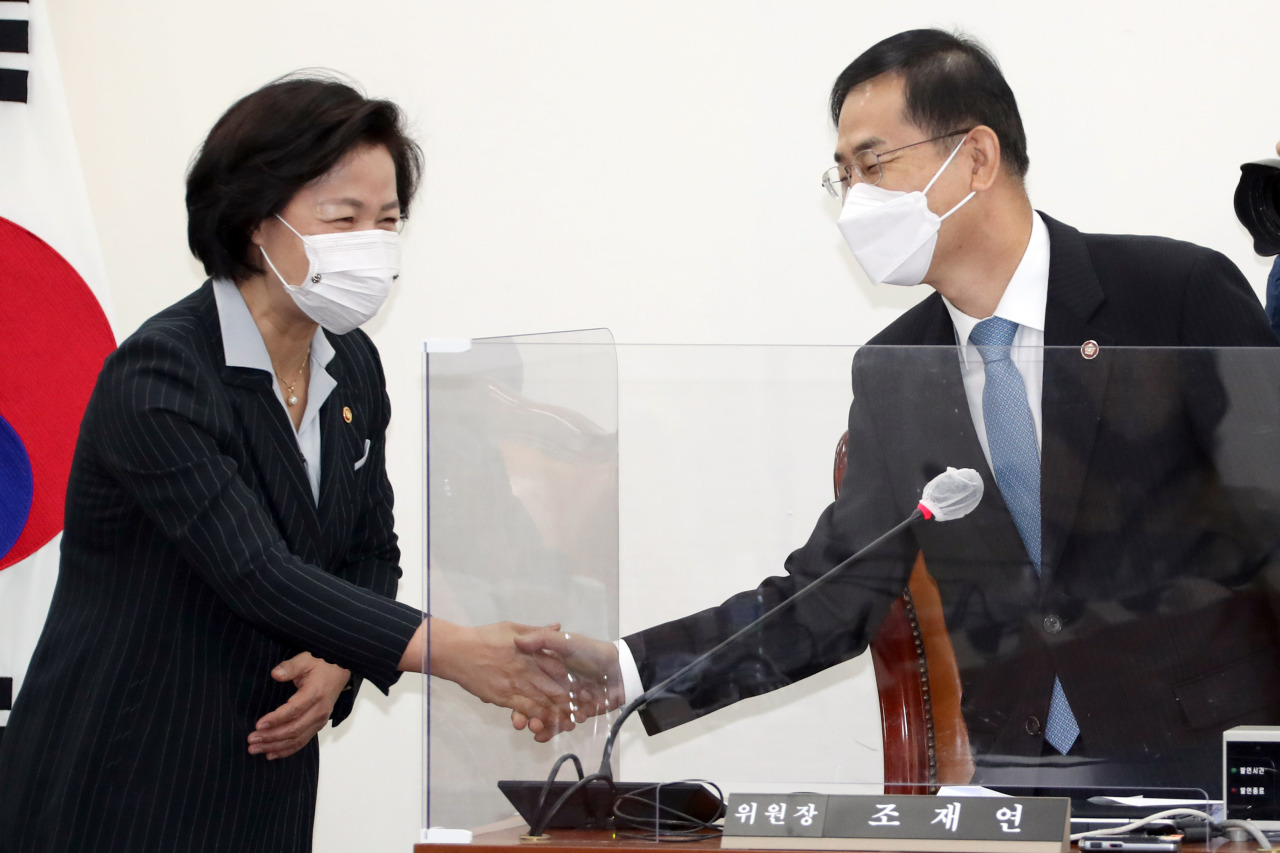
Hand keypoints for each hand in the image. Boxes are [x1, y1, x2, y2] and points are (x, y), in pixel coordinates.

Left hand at [248, 652, 350, 759]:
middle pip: (294, 729)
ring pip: (297, 739)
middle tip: (251, 740)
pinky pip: (302, 742)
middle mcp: (319, 710)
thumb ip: (290, 667)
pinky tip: (271, 754)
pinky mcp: (318, 725)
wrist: (341, 671)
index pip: (294, 710)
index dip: (276, 719)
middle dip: (271, 737)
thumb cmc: (322, 664)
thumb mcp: (306, 659)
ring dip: (275, 746)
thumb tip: (275, 674)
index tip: (258, 724)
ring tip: (255, 749)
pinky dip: (286, 750)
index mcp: (315, 693)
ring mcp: (320, 720)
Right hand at [422, 619, 581, 742]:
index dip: (571, 677)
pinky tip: (546, 725)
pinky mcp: (504, 697)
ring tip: (570, 722)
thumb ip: (536, 632)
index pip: (557, 666)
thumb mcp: (513, 627)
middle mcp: (527, 669)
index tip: (584, 685)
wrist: (457, 651)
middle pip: (554, 687)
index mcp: (531, 652)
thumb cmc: (484, 636)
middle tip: (583, 710)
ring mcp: (516, 684)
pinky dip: (537, 718)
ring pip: (542, 702)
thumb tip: (557, 626)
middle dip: (570, 700)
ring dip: (557, 713)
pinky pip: (525, 710)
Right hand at [510, 628, 623, 733]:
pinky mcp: (573, 713)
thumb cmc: (592, 653)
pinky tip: (542, 737)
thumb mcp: (567, 641)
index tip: (508, 702)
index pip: (525, 681)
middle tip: (519, 723)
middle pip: (531, 701)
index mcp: (546, 667)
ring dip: (536, 723)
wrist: (621, 672)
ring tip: (534, 730)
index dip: (515, 690)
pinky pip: (558, 724)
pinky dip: (549, 731)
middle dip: (523, 713)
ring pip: (543, 715)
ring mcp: (562, 701)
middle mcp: (551, 685)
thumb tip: (517, 640)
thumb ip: (544, 639)